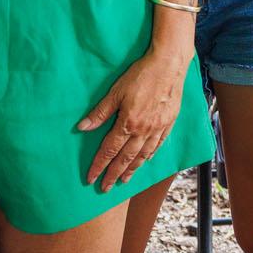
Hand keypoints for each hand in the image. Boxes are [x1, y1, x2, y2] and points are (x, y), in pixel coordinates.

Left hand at [79, 44, 187, 190]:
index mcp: (128, 123)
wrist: (169, 65)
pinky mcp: (169, 123)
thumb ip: (101, 112)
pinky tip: (145, 160)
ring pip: (143, 155)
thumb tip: (83, 127)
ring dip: (132, 169)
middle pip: (125, 158)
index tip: (91, 178)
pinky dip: (150, 156)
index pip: (109, 150)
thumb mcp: (116, 91)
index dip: (99, 165)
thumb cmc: (141, 75)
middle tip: (105, 187)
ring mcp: (158, 128)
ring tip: (124, 180)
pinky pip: (158, 145)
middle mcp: (143, 130)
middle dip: (113, 174)